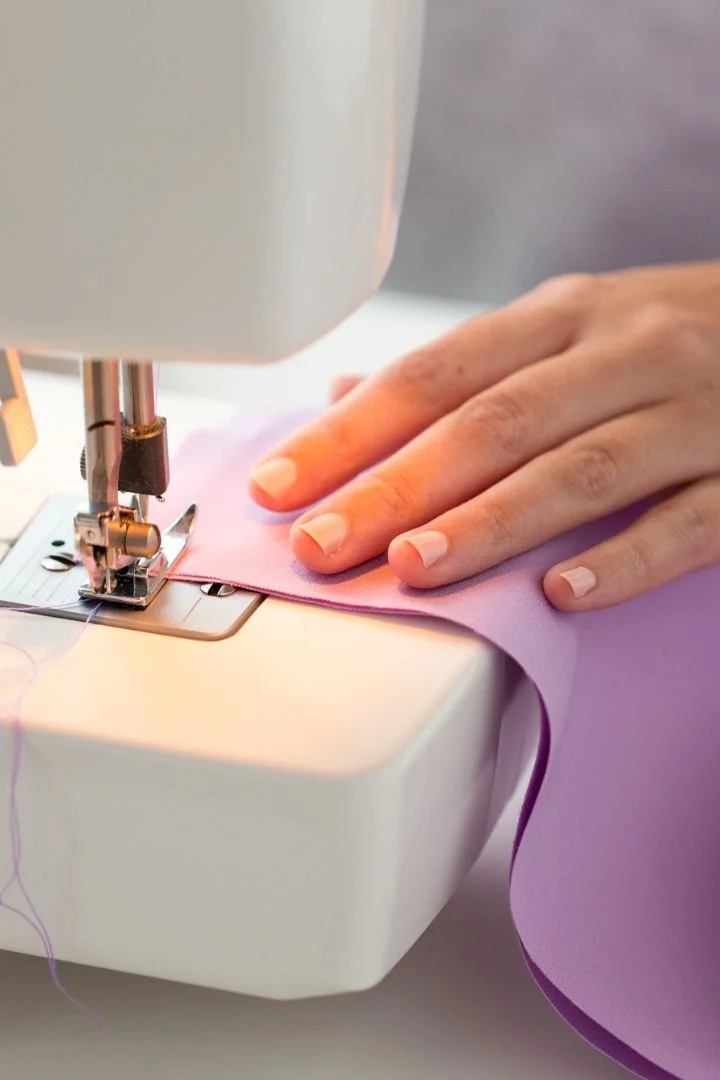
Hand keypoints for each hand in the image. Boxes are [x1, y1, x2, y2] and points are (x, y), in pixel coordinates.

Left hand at [248, 265, 719, 610]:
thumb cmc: (671, 341)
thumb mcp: (569, 331)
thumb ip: (467, 372)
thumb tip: (346, 402)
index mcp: (562, 319)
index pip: (433, 376)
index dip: (350, 433)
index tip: (279, 487)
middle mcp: (623, 353)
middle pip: (491, 423)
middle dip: (396, 487)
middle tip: (322, 545)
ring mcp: (693, 411)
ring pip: (579, 469)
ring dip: (490, 522)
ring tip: (414, 568)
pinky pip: (690, 519)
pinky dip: (625, 557)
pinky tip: (562, 594)